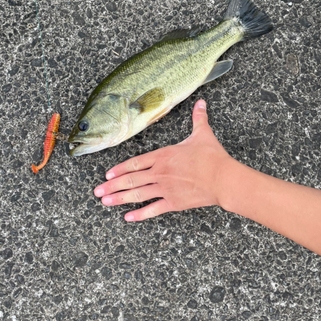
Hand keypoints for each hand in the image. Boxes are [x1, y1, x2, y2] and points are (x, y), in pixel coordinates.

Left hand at [94, 99, 233, 220]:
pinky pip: (153, 210)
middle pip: (130, 180)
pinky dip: (140, 214)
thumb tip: (201, 102)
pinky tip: (127, 218)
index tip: (107, 174)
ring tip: (105, 202)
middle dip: (111, 186)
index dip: (119, 169)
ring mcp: (165, 189)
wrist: (223, 178)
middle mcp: (159, 173)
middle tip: (97, 192)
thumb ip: (198, 118)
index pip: (134, 163)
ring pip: (137, 194)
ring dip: (119, 198)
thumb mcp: (202, 134)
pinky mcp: (174, 203)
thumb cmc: (212, 157)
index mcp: (162, 156)